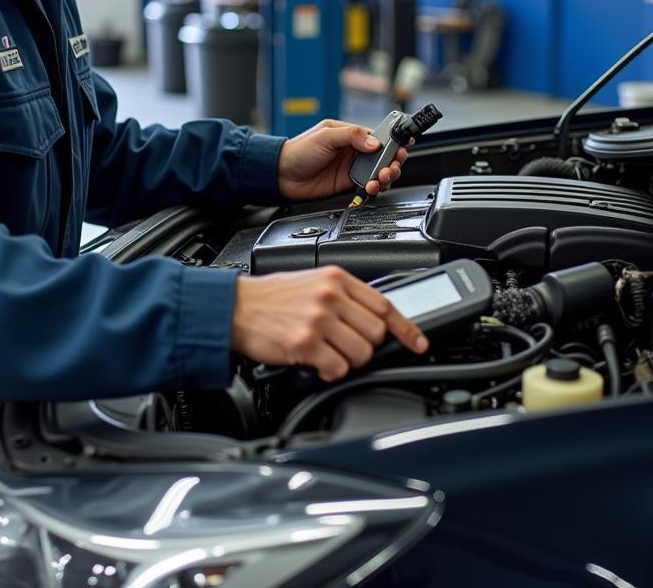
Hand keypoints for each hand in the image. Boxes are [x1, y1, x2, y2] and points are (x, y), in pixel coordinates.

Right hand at [231, 266, 428, 380]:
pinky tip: (315, 364)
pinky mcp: (305, 343)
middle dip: (366, 348)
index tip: (418, 342)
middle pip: (376, 333)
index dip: (406, 328)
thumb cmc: (270, 298)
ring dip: (347, 362)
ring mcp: (318, 319)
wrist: (233, 307)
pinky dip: (329, 373)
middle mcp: (330, 296)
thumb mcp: (312, 283)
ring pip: (361, 354)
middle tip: (345, 348)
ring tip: (327, 355)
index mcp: (336, 278)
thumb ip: (343, 297)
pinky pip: (337, 369)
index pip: (385, 304)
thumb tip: (372, 321)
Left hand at [277, 118, 407, 200]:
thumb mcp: (325, 135)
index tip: (403, 145)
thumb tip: (375, 142)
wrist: (282, 175)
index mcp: (351, 135)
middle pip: (384, 156)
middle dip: (393, 161)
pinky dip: (375, 187)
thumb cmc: (299, 150)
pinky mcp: (348, 184)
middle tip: (391, 166)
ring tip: (381, 178)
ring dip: (386, 175)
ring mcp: (352, 168)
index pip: (379, 136)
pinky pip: (369, 186)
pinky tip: (372, 187)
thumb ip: (352, 136)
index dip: (393, 141)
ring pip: (380, 172)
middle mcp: (354, 151)